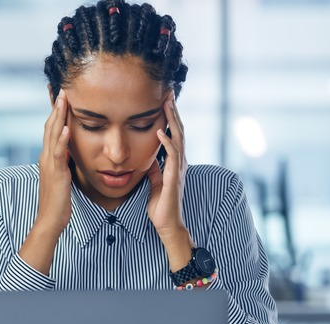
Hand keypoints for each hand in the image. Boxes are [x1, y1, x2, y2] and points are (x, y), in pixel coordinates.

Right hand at [37, 90, 71, 233]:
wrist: (50, 219)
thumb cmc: (58, 201)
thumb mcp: (62, 176)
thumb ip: (63, 161)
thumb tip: (69, 150)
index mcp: (48, 157)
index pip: (51, 129)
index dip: (56, 112)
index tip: (62, 96)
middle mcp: (46, 157)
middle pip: (50, 126)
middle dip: (56, 107)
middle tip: (61, 88)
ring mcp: (49, 164)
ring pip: (53, 135)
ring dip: (58, 116)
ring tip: (64, 99)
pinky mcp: (55, 173)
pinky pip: (59, 153)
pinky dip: (62, 139)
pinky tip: (67, 127)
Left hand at [147, 94, 192, 270]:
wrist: (167, 225)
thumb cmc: (161, 205)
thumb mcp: (155, 181)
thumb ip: (154, 168)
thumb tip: (150, 157)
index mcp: (174, 162)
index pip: (174, 133)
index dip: (170, 116)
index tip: (164, 99)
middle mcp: (179, 162)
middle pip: (179, 130)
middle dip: (174, 111)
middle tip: (169, 91)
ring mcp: (178, 169)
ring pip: (178, 138)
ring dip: (173, 119)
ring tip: (167, 103)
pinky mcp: (174, 178)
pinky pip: (172, 156)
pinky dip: (167, 141)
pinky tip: (160, 130)